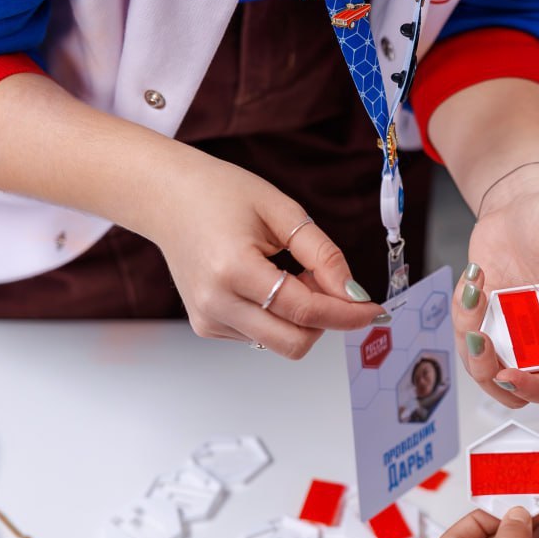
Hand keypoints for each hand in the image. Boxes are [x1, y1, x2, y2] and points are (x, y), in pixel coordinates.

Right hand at [146, 155, 383, 358]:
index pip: (305, 311)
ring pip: (280, 343)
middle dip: (327, 320)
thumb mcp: (283, 211)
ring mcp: (208, 319)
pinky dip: (280, 317)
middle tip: (328, 281)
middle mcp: (216, 303)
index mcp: (233, 269)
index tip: (373, 308)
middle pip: (295, 342)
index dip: (347, 313)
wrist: (165, 198)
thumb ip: (323, 255)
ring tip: (292, 273)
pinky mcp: (207, 326)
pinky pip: (262, 336)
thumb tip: (353, 293)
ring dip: (303, 317)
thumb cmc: (219, 194)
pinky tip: (269, 282)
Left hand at [455, 189, 538, 406]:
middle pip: (510, 388)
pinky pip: (463, 335)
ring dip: (468, 338)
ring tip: (473, 292)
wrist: (522, 202)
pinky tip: (474, 278)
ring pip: (481, 366)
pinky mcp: (481, 317)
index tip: (510, 375)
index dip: (535, 391)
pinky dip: (461, 313)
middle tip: (480, 337)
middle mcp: (538, 340)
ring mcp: (507, 331)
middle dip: (487, 370)